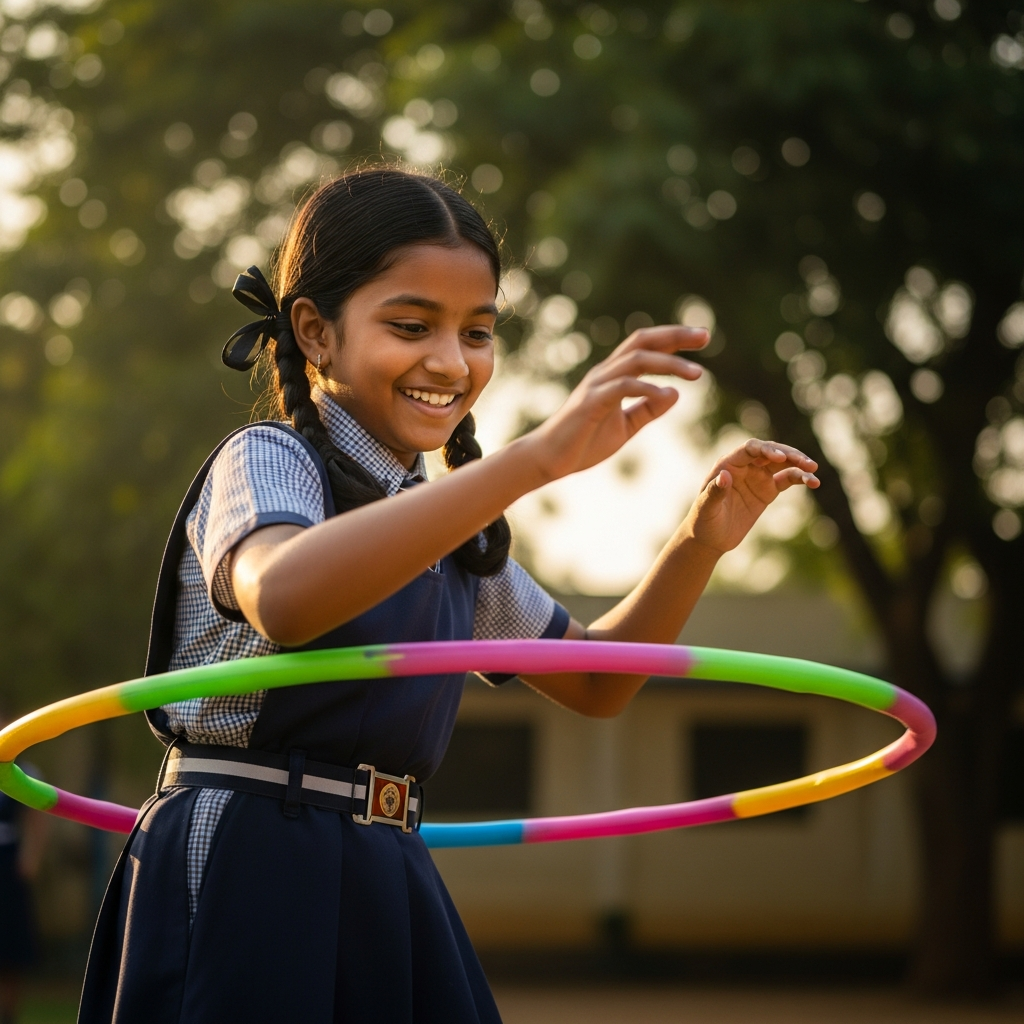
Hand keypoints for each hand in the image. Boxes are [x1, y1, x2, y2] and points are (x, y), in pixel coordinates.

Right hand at [526, 325, 708, 480]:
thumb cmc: (583, 443)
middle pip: (642, 342)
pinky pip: (622, 388)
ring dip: (669, 364)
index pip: (646, 347)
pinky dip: (646, 388)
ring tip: (697, 375)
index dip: (674, 339)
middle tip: (705, 337)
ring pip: (635, 360)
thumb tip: (675, 392)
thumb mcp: (625, 426)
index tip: (704, 338)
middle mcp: (605, 373)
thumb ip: (648, 410)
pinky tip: (666, 394)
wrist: (549, 460)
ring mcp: (596, 386)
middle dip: (674, 336)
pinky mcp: (590, 404)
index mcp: (613, 376)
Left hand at [683, 438, 819, 552]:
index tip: (780, 458)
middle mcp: (745, 466)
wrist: (710, 538)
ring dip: (799, 464)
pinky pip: (787, 479)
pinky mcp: (768, 490)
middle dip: (789, 455)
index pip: (750, 449)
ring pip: (783, 464)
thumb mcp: (706, 508)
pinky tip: (814, 482)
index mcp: (728, 464)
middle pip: (770, 452)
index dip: (766, 450)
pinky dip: (801, 478)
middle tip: (806, 463)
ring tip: (814, 470)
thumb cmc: (703, 521)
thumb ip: (715, 492)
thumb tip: (724, 476)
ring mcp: (758, 477)